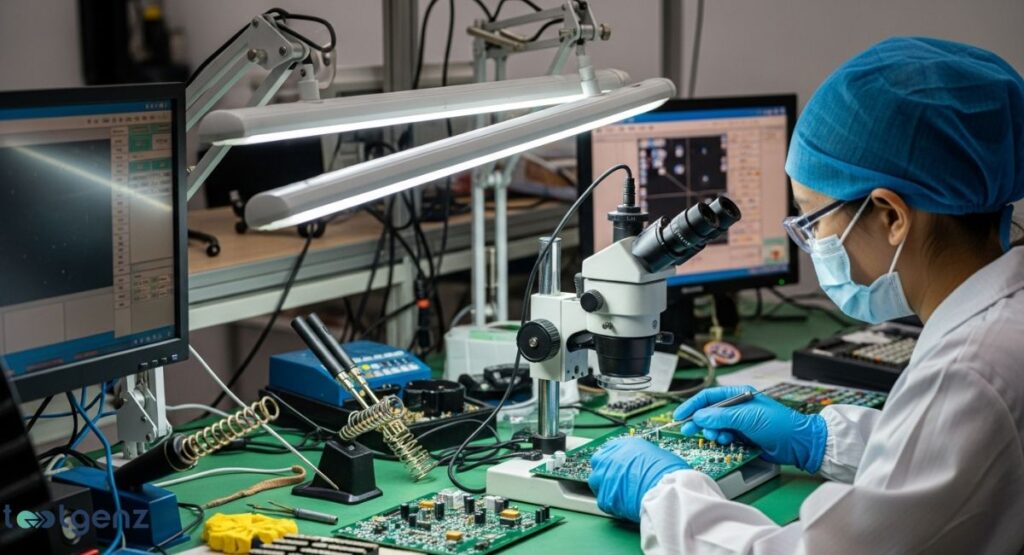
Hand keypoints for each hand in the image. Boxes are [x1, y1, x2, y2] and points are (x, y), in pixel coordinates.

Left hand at [588, 437, 689, 521]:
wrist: (666, 489)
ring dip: (605, 487)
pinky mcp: (605, 498)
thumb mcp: (657, 454)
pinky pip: (603, 501)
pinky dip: (612, 504)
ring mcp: (604, 478)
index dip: (613, 460)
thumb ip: (642, 458)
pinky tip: (624, 506)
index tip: (617, 466)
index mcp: (624, 445)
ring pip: (596, 482)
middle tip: (617, 480)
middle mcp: (610, 458)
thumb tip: (645, 464)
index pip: (609, 449)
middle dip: (605, 471)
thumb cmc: (668, 471)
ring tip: (620, 494)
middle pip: (598, 463)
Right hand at [674, 385, 827, 471]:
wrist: (798, 444)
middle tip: (688, 431)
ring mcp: (740, 423)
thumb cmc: (778, 424)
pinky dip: (722, 440)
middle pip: (709, 413)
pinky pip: (724, 437)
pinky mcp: (743, 437)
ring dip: (713, 433)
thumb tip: (699, 416)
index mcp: (738, 395)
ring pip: (715, 427)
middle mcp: (737, 408)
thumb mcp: (747, 417)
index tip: (680, 415)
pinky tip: (728, 442)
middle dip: (699, 422)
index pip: (708, 397)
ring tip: (718, 438)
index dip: (692, 405)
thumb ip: (721, 416)